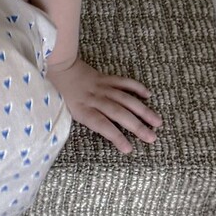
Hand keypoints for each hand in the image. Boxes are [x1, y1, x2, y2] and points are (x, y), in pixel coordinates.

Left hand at [46, 56, 161, 155]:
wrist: (58, 67)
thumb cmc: (60, 94)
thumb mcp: (66, 111)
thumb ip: (85, 120)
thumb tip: (105, 132)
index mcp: (82, 110)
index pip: (102, 125)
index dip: (116, 137)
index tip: (129, 149)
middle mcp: (94, 99)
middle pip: (118, 113)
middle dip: (136, 126)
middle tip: (152, 138)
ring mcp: (102, 87)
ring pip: (125, 99)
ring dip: (143, 111)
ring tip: (157, 122)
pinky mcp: (106, 77)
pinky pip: (123, 82)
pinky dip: (136, 87)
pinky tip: (148, 96)